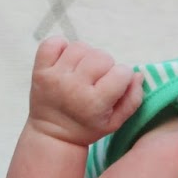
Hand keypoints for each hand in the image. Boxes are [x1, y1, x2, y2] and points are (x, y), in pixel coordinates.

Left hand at [28, 38, 142, 146]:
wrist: (53, 134)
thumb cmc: (88, 126)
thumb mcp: (116, 122)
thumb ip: (132, 99)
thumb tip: (137, 74)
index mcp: (94, 103)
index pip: (122, 72)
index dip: (122, 77)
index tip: (115, 86)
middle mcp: (73, 88)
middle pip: (102, 56)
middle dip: (105, 66)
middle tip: (98, 79)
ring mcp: (54, 77)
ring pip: (80, 47)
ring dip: (86, 56)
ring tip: (83, 70)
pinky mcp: (40, 70)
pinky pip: (52, 43)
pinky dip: (61, 47)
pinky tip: (66, 61)